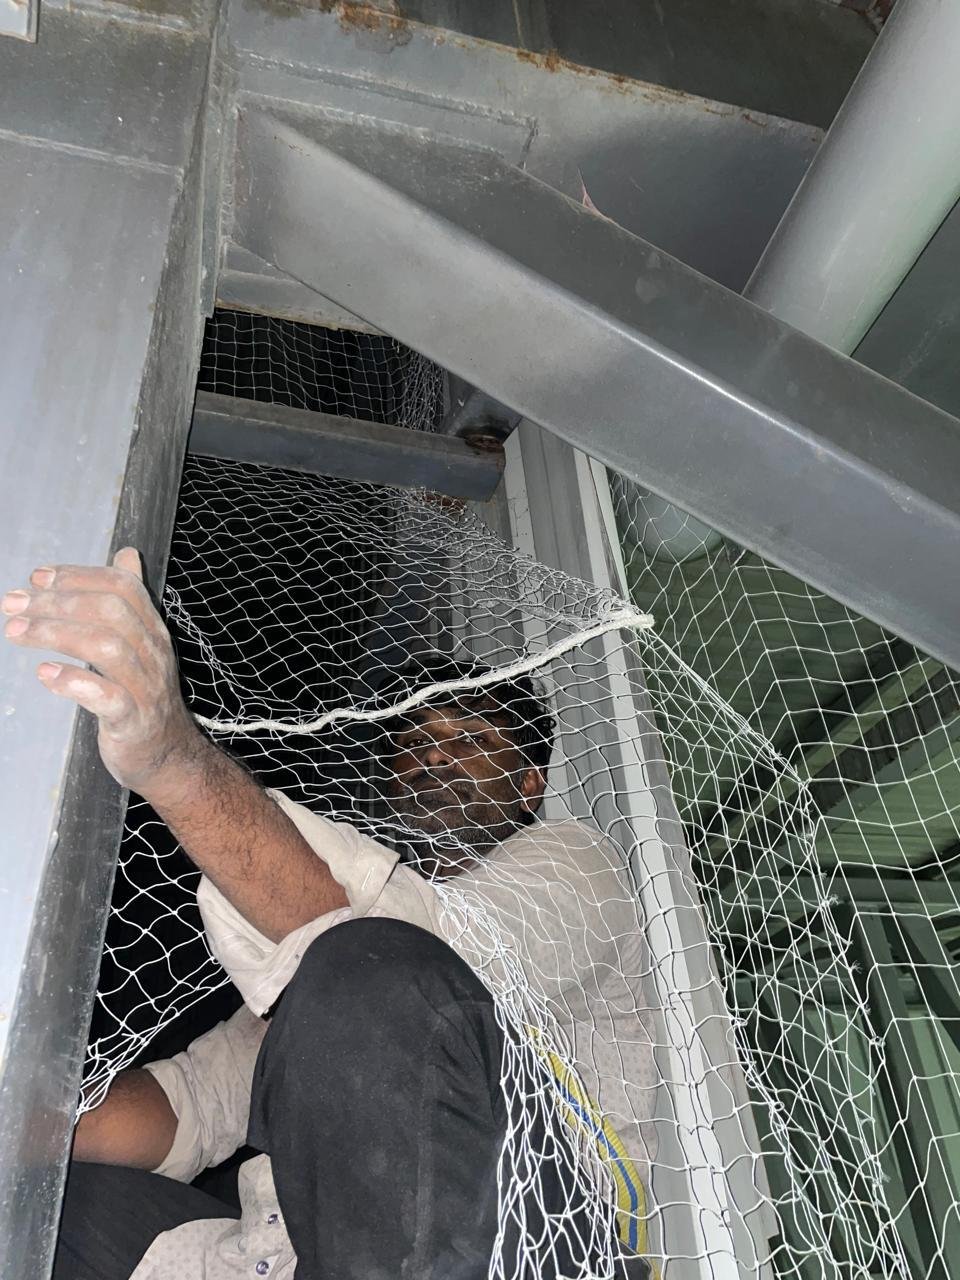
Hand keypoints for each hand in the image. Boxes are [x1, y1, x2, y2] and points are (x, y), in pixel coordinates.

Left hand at [2, 548, 203, 792]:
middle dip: (57, 602)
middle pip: (111, 612)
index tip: (37, 577)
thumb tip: (126, 554)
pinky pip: (107, 696)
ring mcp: (145, 688)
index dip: (78, 577)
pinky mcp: (133, 721)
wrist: (169, 756)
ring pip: (107, 648)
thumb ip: (131, 600)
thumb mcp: (141, 643)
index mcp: (152, 631)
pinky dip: (74, 681)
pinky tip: (46, 674)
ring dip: (56, 634)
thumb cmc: (144, 696)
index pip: (122, 587)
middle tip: (13, 604)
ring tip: (16, 632)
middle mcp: (153, 654)